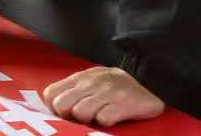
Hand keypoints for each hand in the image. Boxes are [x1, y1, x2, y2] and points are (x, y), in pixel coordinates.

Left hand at [42, 66, 164, 127]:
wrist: (150, 80)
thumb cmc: (115, 85)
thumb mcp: (91, 81)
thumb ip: (72, 90)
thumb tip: (52, 106)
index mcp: (80, 78)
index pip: (51, 94)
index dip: (55, 107)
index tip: (66, 113)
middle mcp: (91, 84)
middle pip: (62, 105)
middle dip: (69, 115)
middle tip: (84, 115)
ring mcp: (107, 93)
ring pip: (81, 113)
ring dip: (89, 119)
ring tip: (101, 114)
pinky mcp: (123, 104)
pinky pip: (104, 119)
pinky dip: (107, 121)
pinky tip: (114, 116)